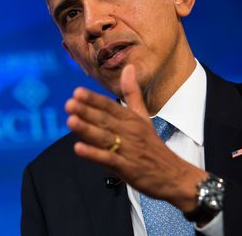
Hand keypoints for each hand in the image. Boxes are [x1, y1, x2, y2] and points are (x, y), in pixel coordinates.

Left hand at [65, 64, 206, 211]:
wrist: (172, 174)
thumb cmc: (152, 143)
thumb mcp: (143, 116)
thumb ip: (132, 93)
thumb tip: (129, 67)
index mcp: (132, 119)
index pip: (111, 106)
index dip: (94, 99)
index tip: (77, 92)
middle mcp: (129, 132)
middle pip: (106, 120)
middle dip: (87, 111)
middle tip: (69, 103)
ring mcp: (128, 150)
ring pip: (105, 138)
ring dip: (87, 130)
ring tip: (70, 121)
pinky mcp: (127, 169)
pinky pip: (109, 160)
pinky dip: (94, 154)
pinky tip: (79, 148)